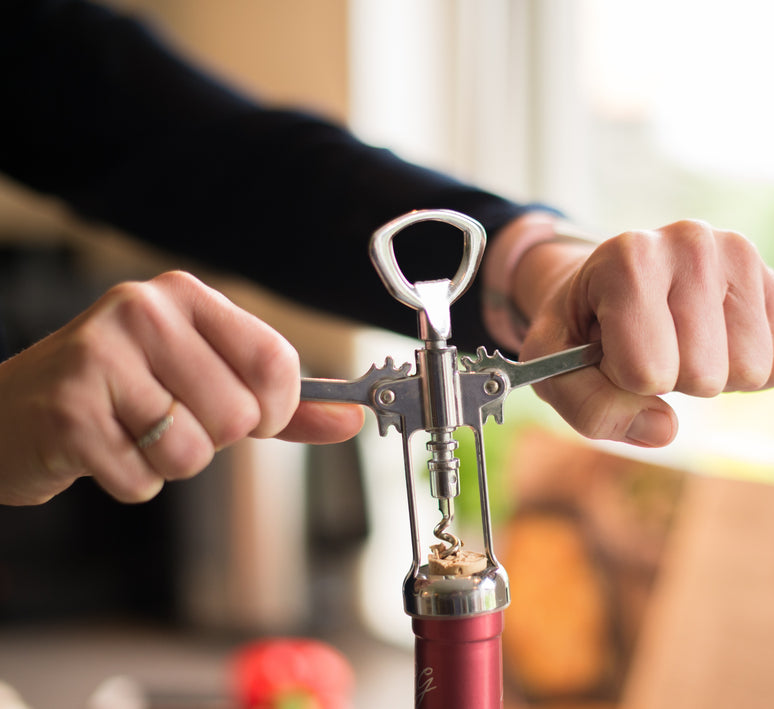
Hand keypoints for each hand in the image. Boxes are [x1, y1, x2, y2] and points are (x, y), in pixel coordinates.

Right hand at [0, 271, 363, 504]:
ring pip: (193, 452)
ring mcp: (99, 356)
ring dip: (169, 463)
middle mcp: (142, 311)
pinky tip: (102, 449)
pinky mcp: (68, 410)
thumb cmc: (121, 394)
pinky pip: (144, 480)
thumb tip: (353, 418)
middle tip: (167, 420)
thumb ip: (283, 404)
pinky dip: (130, 482)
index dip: (275, 410)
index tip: (251, 416)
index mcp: (185, 297)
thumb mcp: (206, 381)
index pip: (276, 362)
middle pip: (238, 415)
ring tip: (132, 432)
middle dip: (214, 439)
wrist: (10, 412)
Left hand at [514, 219, 773, 446]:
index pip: (648, 372)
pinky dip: (746, 374)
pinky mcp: (770, 278)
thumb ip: (590, 407)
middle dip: (671, 381)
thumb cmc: (583, 326)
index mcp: (628, 258)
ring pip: (750, 372)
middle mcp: (690, 242)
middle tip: (649, 345)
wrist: (611, 279)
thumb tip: (664, 429)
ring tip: (679, 342)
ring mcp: (738, 255)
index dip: (625, 381)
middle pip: (703, 376)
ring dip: (713, 378)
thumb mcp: (555, 367)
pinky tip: (714, 342)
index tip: (611, 348)